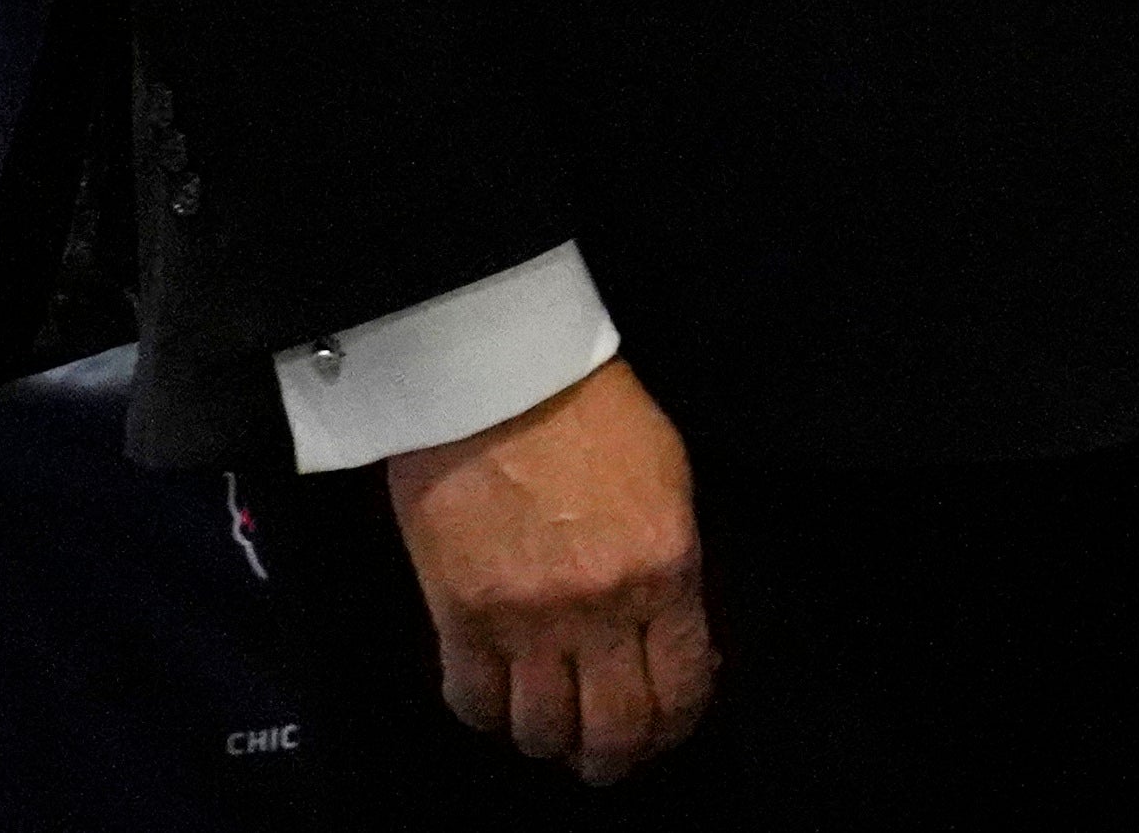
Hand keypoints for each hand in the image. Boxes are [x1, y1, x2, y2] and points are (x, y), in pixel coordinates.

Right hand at [383, 358, 713, 781]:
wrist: (498, 380)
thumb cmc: (595, 415)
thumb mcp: (670, 485)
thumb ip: (672, 568)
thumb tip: (674, 636)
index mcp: (666, 572)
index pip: (681, 687)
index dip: (678, 724)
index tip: (669, 728)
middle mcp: (598, 610)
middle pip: (613, 729)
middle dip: (617, 757)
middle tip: (609, 758)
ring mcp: (524, 621)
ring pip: (540, 730)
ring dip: (551, 741)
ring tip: (553, 732)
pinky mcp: (457, 618)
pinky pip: (472, 702)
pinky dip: (488, 715)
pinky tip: (500, 701)